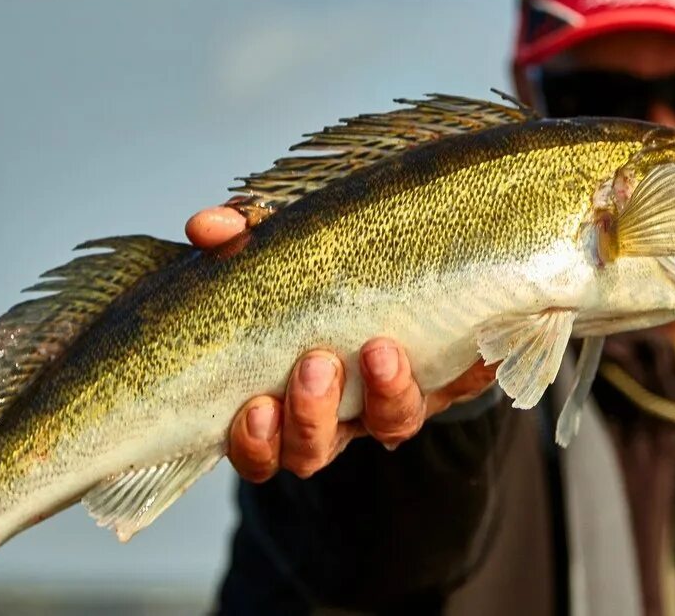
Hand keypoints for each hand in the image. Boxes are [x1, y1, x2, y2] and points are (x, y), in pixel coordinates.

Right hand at [186, 203, 497, 482]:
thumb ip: (241, 238)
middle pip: (315, 449)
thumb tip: (209, 224)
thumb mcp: (273, 251)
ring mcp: (395, 400)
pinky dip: (465, 365)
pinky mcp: (452, 378)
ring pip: (388, 426)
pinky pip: (461, 388)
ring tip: (377, 349)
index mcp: (283, 398)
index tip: (257, 408)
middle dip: (313, 413)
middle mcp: (338, 416)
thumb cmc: (320, 275)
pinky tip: (462, 338)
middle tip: (316, 363)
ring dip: (382, 393)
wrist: (412, 273)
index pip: (256, 446)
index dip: (254, 441)